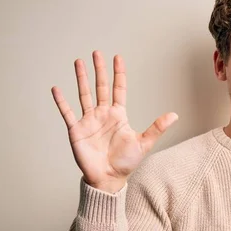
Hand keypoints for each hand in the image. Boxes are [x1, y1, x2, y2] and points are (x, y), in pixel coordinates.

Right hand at [51, 51, 177, 192]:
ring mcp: (88, 121)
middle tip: (97, 53)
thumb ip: (157, 128)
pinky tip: (56, 88)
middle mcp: (103, 114)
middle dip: (99, 70)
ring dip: (81, 78)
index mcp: (118, 115)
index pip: (118, 89)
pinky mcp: (76, 130)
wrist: (108, 178)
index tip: (118, 57)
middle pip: (100, 87)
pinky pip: (67, 113)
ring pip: (84, 94)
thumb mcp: (144, 143)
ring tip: (78, 62)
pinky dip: (61, 101)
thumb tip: (175, 115)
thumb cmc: (125, 163)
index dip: (118, 74)